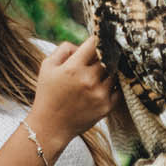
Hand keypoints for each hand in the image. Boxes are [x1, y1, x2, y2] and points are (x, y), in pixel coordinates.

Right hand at [29, 36, 118, 150]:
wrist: (50, 126)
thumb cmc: (48, 94)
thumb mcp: (47, 66)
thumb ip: (64, 49)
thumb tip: (82, 45)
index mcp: (73, 68)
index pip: (94, 43)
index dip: (98, 39)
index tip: (99, 39)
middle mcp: (88, 80)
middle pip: (107, 57)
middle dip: (104, 55)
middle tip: (99, 57)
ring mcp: (99, 94)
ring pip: (114, 72)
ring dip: (109, 70)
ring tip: (99, 73)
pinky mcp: (107, 107)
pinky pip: (118, 89)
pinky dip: (113, 85)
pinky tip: (103, 86)